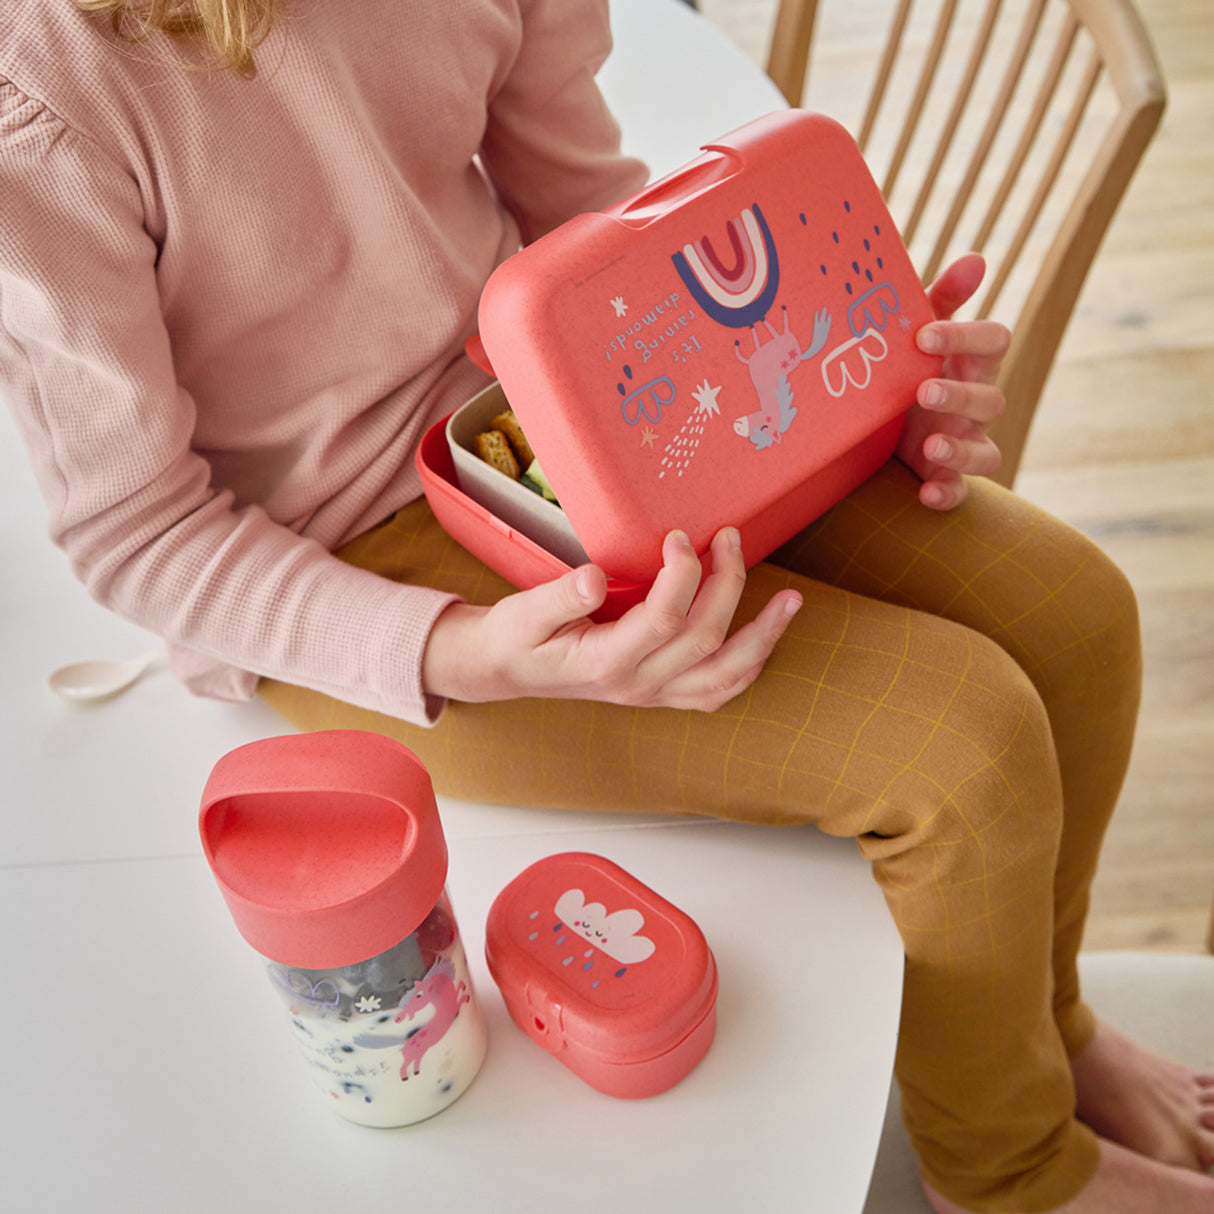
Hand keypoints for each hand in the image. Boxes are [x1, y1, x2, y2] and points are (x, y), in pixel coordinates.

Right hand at [421, 527, 801, 709]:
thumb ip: (558, 598)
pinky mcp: (662, 694)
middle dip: (727, 582)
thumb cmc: (516, 637)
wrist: (505, 671)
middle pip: (705, 639)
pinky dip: (749, 665)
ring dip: (763, 636)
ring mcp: (654, 695)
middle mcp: (638, 686)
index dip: (683, 573)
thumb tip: (593, 578)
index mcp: (606, 663)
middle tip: (730, 536)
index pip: (664, 619)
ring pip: (726, 675)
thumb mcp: (521, 614)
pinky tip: (765, 634)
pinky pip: (718, 690)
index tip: (679, 535)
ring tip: (792, 600)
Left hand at [896, 252, 1010, 508]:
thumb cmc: (907, 364)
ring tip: (930, 445)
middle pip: (991, 399)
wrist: (876, 418)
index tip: (925, 336)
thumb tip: (977, 258)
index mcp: (972, 361)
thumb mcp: (918, 329)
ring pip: (986, 452)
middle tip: (923, 391)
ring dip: (960, 450)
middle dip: (959, 395)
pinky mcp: (944, 477)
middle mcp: (975, 404)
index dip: (966, 337)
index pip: (995, 342)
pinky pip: (959, 492)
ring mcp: (963, 442)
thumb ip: (942, 297)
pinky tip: (926, 494)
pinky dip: (947, 493)